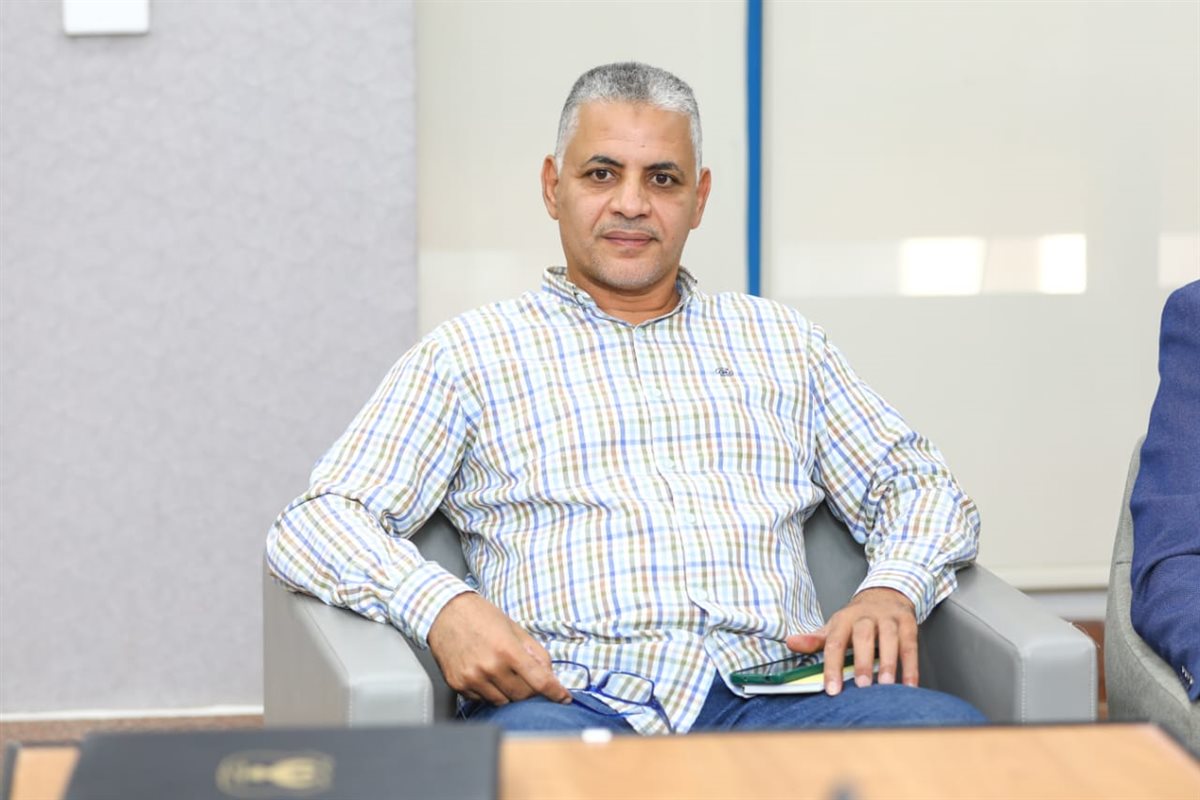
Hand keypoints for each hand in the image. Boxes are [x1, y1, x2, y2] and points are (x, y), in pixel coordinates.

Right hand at [426, 592, 570, 705]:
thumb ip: (534, 652)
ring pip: (503, 702)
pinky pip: (482, 699)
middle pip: (522, 696)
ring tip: (504, 673)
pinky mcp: (458, 685)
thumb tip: (549, 673)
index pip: (539, 681)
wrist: (444, 612)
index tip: (563, 698)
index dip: (555, 693)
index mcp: (507, 650)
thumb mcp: (514, 628)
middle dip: (531, 690)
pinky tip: (487, 675)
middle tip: (529, 679)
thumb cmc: (479, 615)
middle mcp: (489, 667)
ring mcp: (472, 679)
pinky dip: (490, 692)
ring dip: (510, 693)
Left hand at [784, 587, 917, 695]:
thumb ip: (815, 639)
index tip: (832, 690)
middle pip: (863, 636)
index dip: (831, 666)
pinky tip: (910, 685)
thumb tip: (790, 643)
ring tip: (887, 685)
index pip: (834, 642)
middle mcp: (865, 616)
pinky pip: (910, 644)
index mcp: (843, 619)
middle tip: (862, 685)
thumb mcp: (834, 627)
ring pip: (890, 638)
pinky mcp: (908, 622)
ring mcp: (888, 618)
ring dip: (889, 662)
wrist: (884, 594)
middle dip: (862, 661)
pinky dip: (911, 665)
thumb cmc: (856, 619)